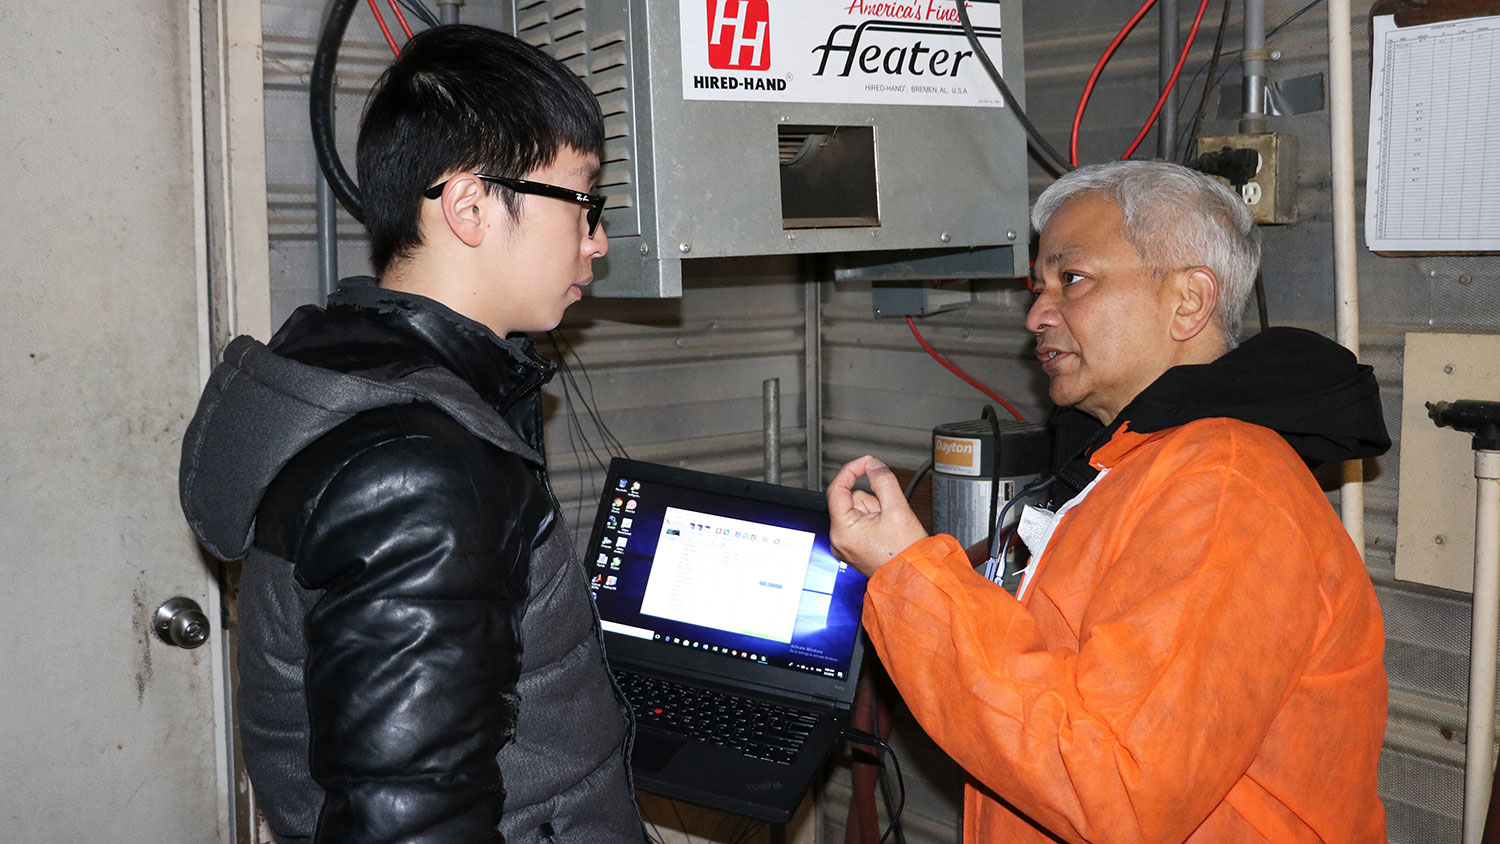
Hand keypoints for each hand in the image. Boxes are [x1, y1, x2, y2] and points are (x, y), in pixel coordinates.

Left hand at [825, 455, 928, 577]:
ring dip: (876, 511)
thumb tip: (873, 466)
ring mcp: (846, 545)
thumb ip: (883, 481)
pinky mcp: (855, 548)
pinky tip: (887, 533)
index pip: (837, 489)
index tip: (866, 463)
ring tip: (890, 527)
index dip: (852, 470)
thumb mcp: (897, 508)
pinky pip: (862, 523)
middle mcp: (839, 540)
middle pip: (852, 500)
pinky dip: (875, 521)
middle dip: (873, 500)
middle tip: (889, 513)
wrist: (915, 577)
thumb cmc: (906, 553)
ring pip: (859, 510)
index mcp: (843, 531)